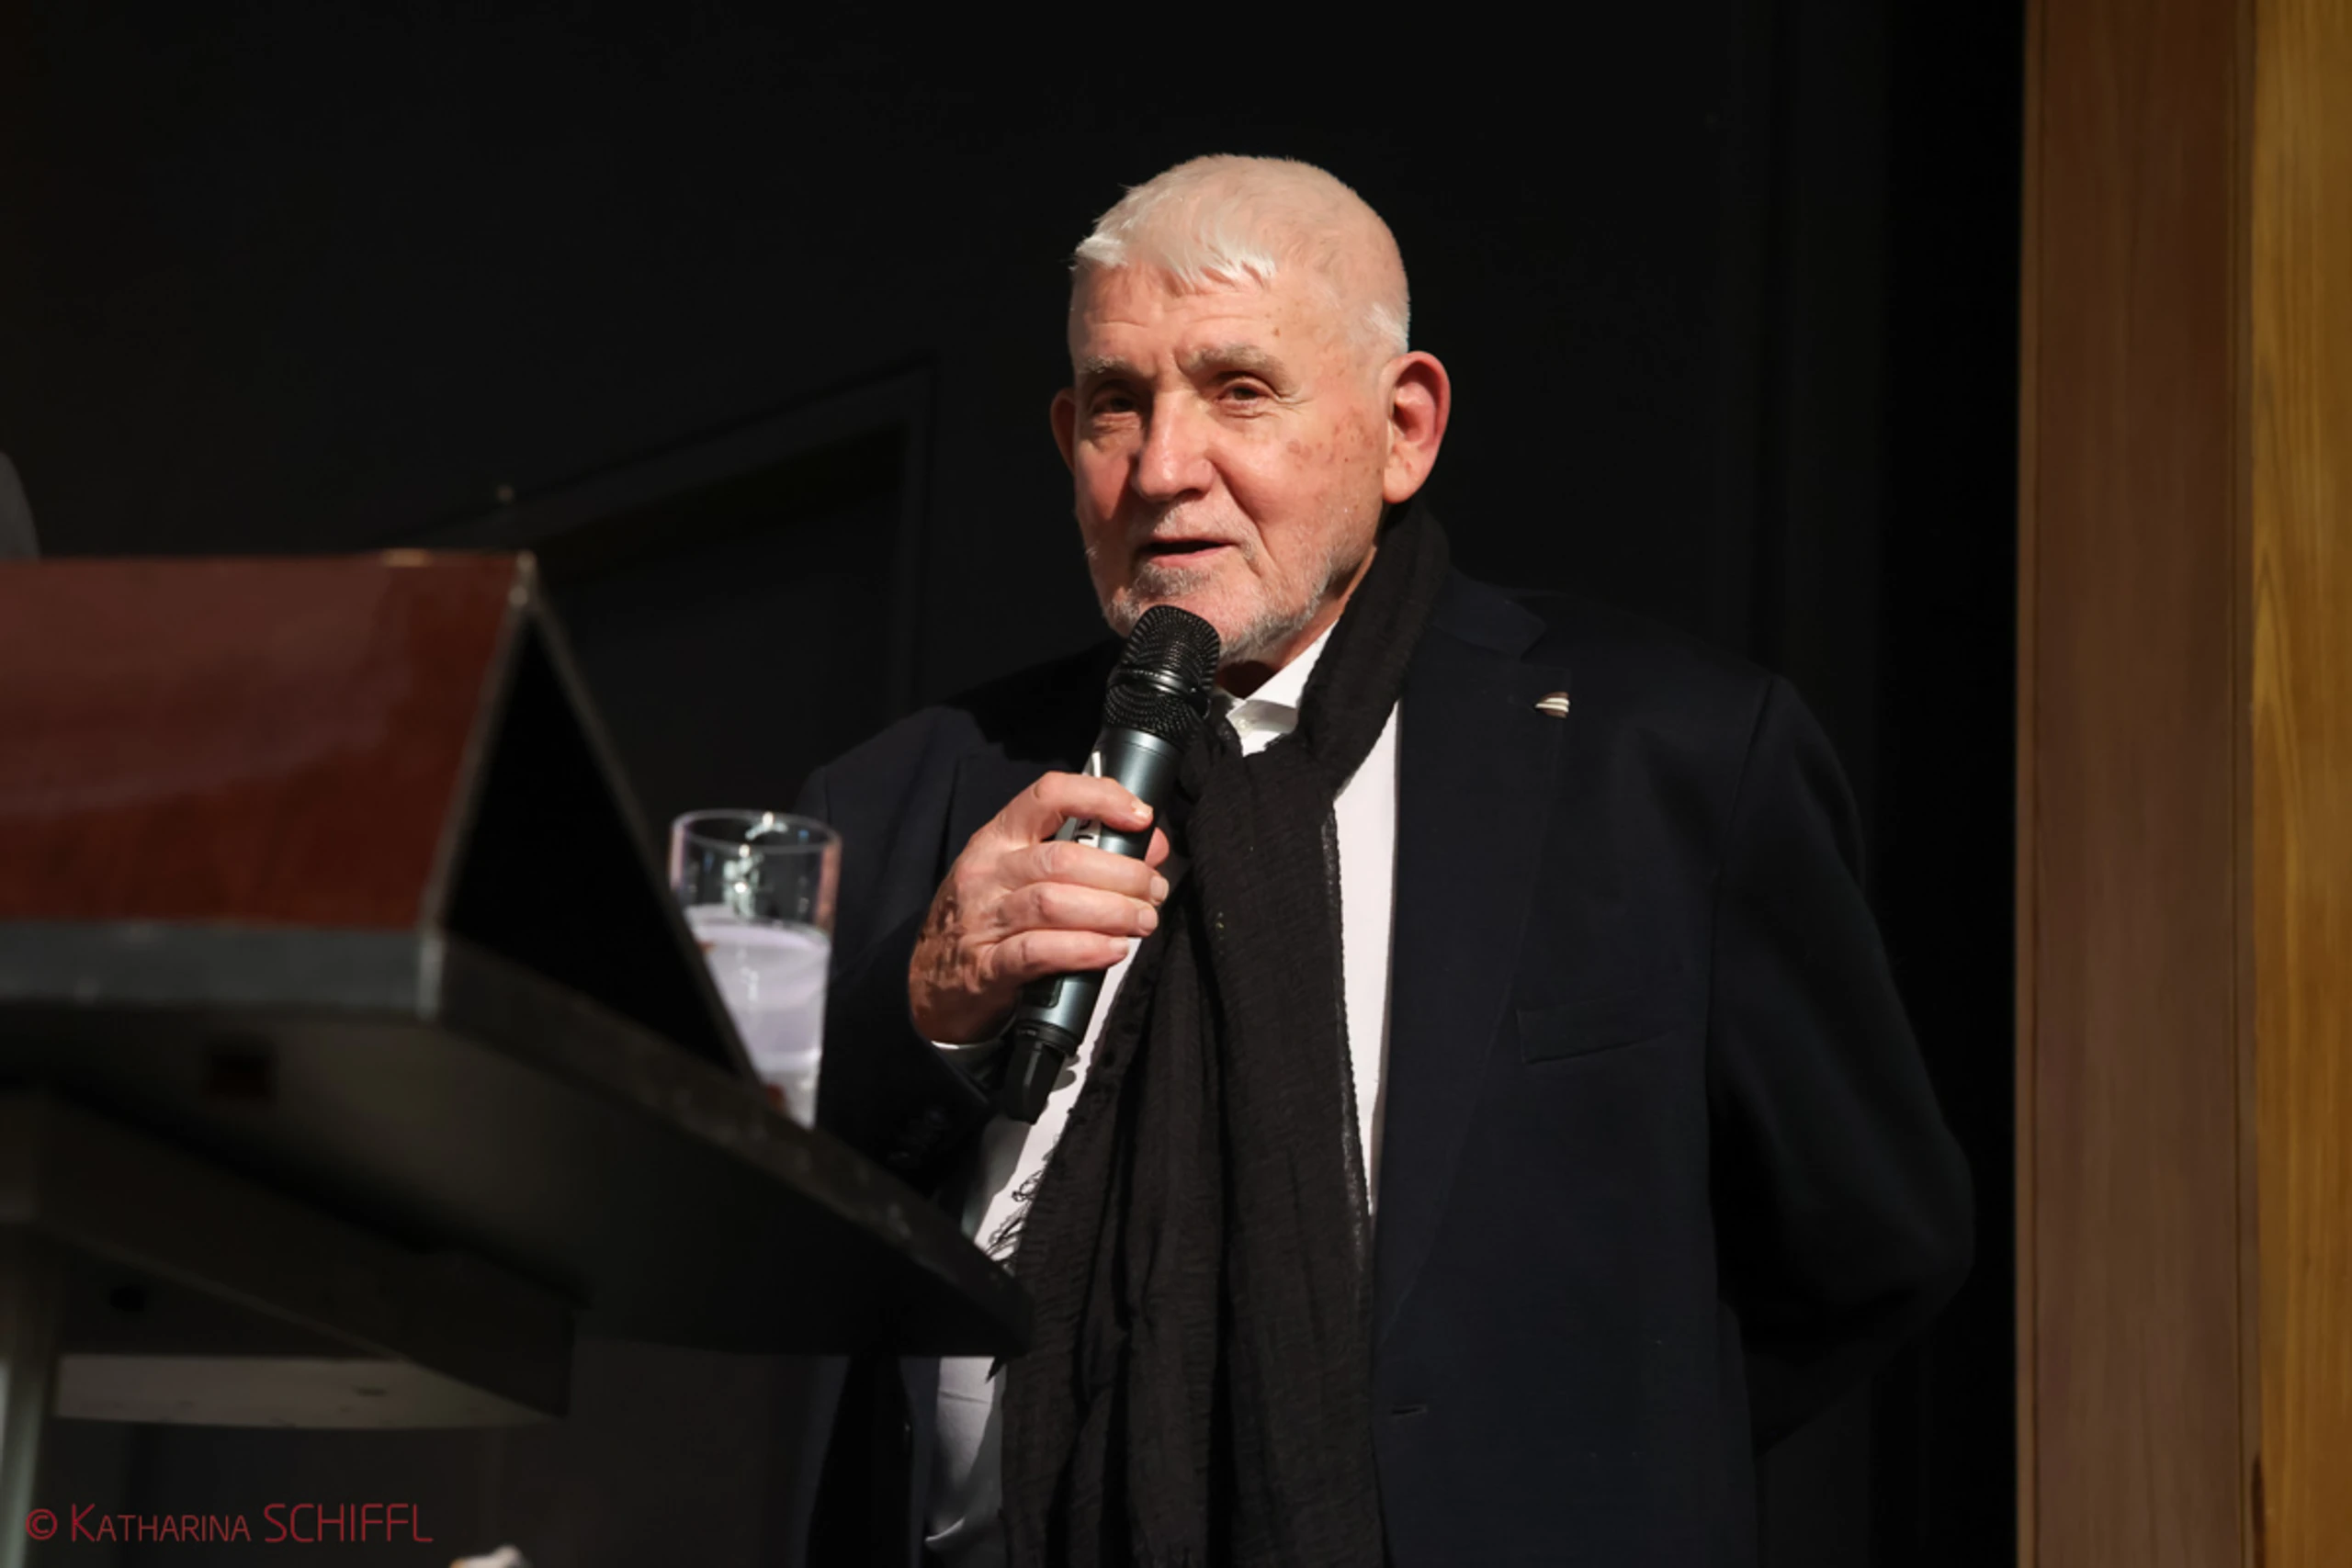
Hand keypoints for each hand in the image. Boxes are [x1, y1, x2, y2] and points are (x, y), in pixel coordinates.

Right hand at [909, 771, 1172, 1043]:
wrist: (928, 984)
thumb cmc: (987, 921)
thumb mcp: (1022, 876)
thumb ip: (1084, 855)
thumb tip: (1150, 846)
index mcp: (999, 838)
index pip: (1047, 796)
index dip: (1099, 797)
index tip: (1140, 817)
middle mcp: (988, 872)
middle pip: (1063, 859)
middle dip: (1122, 874)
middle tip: (1153, 890)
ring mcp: (982, 919)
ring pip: (1053, 903)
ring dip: (1111, 911)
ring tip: (1143, 921)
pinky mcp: (986, 967)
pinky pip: (1039, 952)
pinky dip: (1084, 950)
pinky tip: (1112, 950)